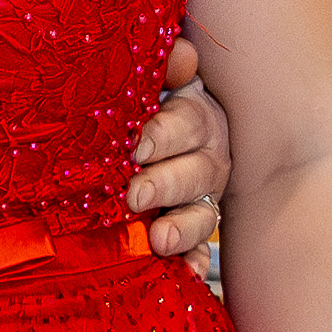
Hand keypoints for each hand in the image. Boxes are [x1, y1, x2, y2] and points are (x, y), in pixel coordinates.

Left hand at [131, 36, 230, 257]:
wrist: (126, 143)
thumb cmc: (134, 104)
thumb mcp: (144, 80)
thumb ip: (162, 64)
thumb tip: (183, 58)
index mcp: (195, 117)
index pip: (190, 123)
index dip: (166, 136)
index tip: (138, 148)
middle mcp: (206, 158)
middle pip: (198, 172)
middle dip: (167, 184)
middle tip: (134, 195)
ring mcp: (201, 199)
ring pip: (203, 215)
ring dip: (183, 228)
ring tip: (159, 239)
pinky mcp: (191, 233)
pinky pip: (198, 252)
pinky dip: (192, 263)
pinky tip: (186, 273)